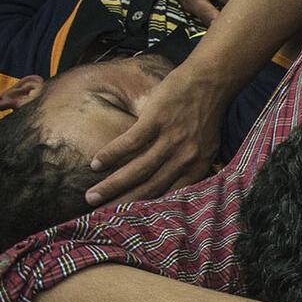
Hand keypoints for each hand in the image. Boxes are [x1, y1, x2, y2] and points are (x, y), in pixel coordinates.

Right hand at [85, 63, 225, 204]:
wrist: (210, 82)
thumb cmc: (206, 115)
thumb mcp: (207, 147)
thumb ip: (192, 167)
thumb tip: (177, 187)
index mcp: (197, 166)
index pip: (169, 194)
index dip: (146, 209)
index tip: (125, 219)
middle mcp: (184, 157)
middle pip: (150, 187)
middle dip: (123, 203)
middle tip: (99, 214)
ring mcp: (170, 138)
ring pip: (138, 168)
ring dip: (112, 184)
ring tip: (91, 196)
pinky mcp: (157, 119)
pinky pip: (131, 142)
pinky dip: (112, 154)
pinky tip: (96, 165)